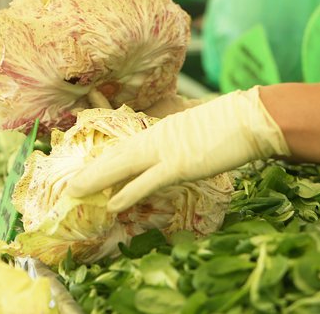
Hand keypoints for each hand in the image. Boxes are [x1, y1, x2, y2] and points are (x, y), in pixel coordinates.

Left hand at [67, 87, 289, 211]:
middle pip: (117, 155)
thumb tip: (179, 154)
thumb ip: (184, 136)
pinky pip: (148, 180)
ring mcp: (166, 149)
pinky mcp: (180, 163)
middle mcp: (157, 137)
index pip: (126, 143)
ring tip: (74, 191)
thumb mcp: (200, 127)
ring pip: (123, 165)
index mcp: (162, 129)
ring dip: (97, 179)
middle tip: (68, 185)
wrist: (251, 117)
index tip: (85, 164)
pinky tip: (111, 203)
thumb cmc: (232, 122)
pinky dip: (128, 192)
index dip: (105, 155)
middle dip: (92, 170)